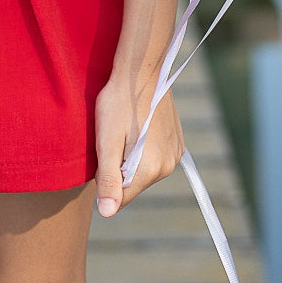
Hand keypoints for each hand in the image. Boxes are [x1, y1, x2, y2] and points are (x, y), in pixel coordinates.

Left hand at [94, 74, 184, 217]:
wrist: (141, 69)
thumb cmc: (119, 102)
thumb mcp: (106, 140)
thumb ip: (108, 179)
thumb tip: (107, 213)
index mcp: (151, 169)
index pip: (121, 198)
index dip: (106, 180)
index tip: (104, 151)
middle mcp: (168, 165)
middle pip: (133, 183)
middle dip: (118, 168)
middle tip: (114, 137)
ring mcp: (175, 153)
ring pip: (143, 170)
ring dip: (131, 157)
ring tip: (125, 128)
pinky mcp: (177, 142)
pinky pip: (154, 156)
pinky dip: (142, 147)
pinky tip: (137, 125)